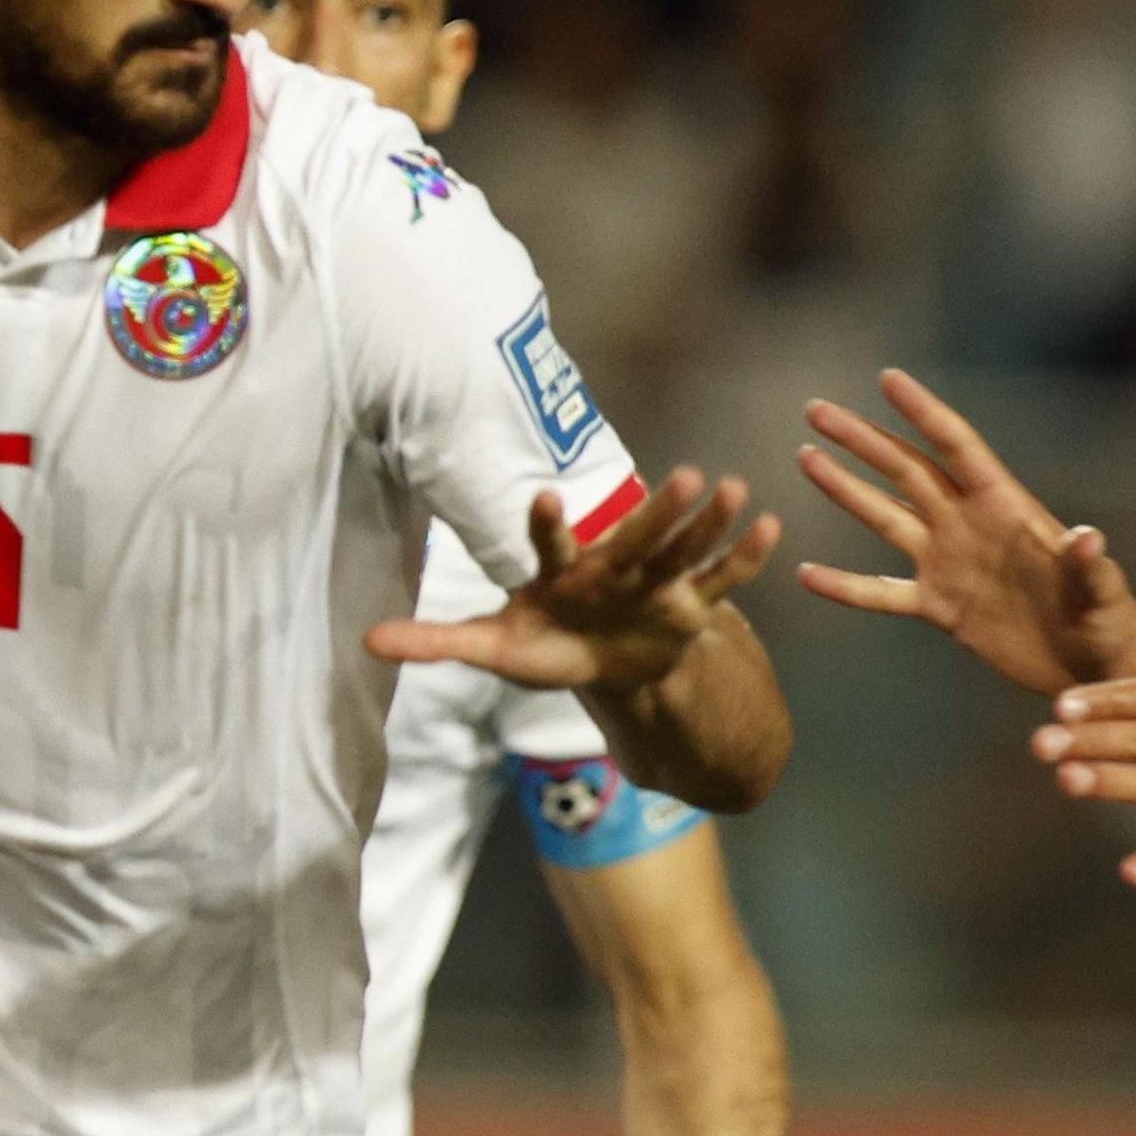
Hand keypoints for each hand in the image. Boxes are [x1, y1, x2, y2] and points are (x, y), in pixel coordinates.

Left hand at [370, 468, 779, 692]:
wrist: (608, 663)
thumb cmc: (548, 646)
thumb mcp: (494, 649)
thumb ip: (437, 642)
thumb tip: (365, 642)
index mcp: (562, 573)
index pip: (551, 543)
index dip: (547, 524)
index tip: (544, 498)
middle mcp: (612, 566)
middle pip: (634, 536)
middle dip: (659, 509)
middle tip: (682, 472)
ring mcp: (655, 580)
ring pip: (683, 546)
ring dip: (707, 520)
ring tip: (730, 486)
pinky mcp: (688, 602)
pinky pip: (720, 578)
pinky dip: (744, 557)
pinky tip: (769, 524)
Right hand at [796, 369, 1135, 695]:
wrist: (1092, 663)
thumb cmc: (1107, 620)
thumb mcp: (1102, 592)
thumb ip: (1090, 565)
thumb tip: (1088, 537)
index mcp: (1005, 507)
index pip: (956, 447)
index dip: (923, 412)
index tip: (887, 379)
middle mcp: (968, 525)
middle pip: (905, 470)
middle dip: (862, 439)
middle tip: (817, 409)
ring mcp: (949, 563)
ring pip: (885, 517)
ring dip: (845, 490)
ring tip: (807, 457)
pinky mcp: (940, 607)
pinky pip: (882, 593)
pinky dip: (845, 586)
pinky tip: (806, 574)